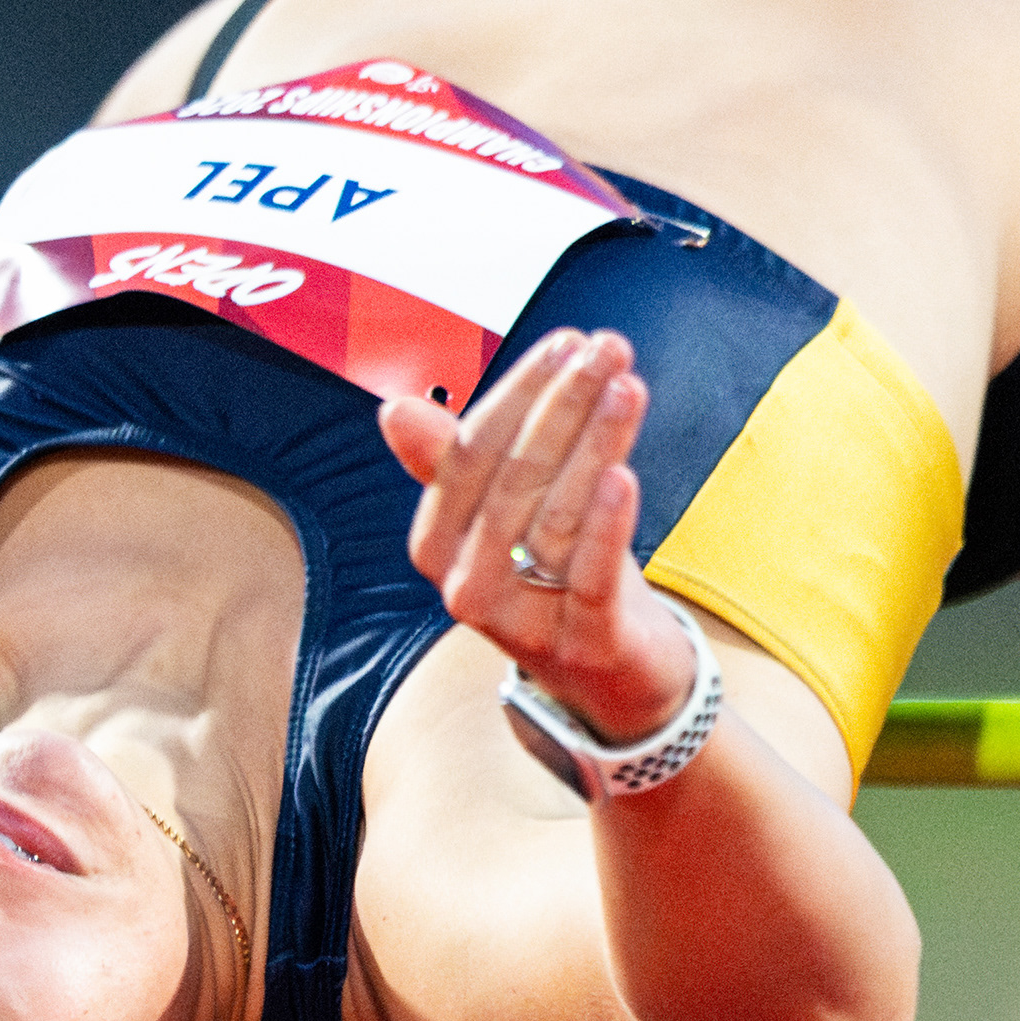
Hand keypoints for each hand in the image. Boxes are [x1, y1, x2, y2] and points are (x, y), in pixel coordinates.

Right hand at [382, 328, 698, 739]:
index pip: (469, 454)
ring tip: (627, 386)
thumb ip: (457, 462)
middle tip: (607, 349)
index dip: (517, 393)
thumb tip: (392, 409)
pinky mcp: (583, 644)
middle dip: (564, 405)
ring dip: (596, 443)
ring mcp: (523, 622)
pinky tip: (625, 472)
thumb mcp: (506, 517)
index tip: (564, 343)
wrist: (610, 678)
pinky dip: (607, 523)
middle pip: (515, 479)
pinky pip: (590, 576)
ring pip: (556, 518)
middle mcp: (467, 587)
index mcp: (438, 545)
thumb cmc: (555, 576)